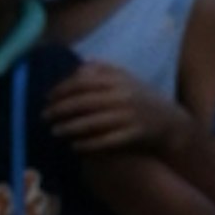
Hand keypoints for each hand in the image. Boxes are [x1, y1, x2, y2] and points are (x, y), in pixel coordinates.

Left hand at [48, 61, 171, 159]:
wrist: (171, 122)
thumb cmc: (142, 98)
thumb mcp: (125, 78)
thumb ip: (102, 70)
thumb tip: (77, 68)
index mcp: (117, 79)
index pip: (81, 82)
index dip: (61, 90)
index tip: (47, 98)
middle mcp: (122, 96)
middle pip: (83, 102)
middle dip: (60, 109)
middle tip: (44, 116)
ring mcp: (128, 116)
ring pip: (92, 122)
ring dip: (70, 127)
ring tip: (55, 131)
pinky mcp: (133, 135)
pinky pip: (106, 141)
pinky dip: (89, 144)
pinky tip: (75, 147)